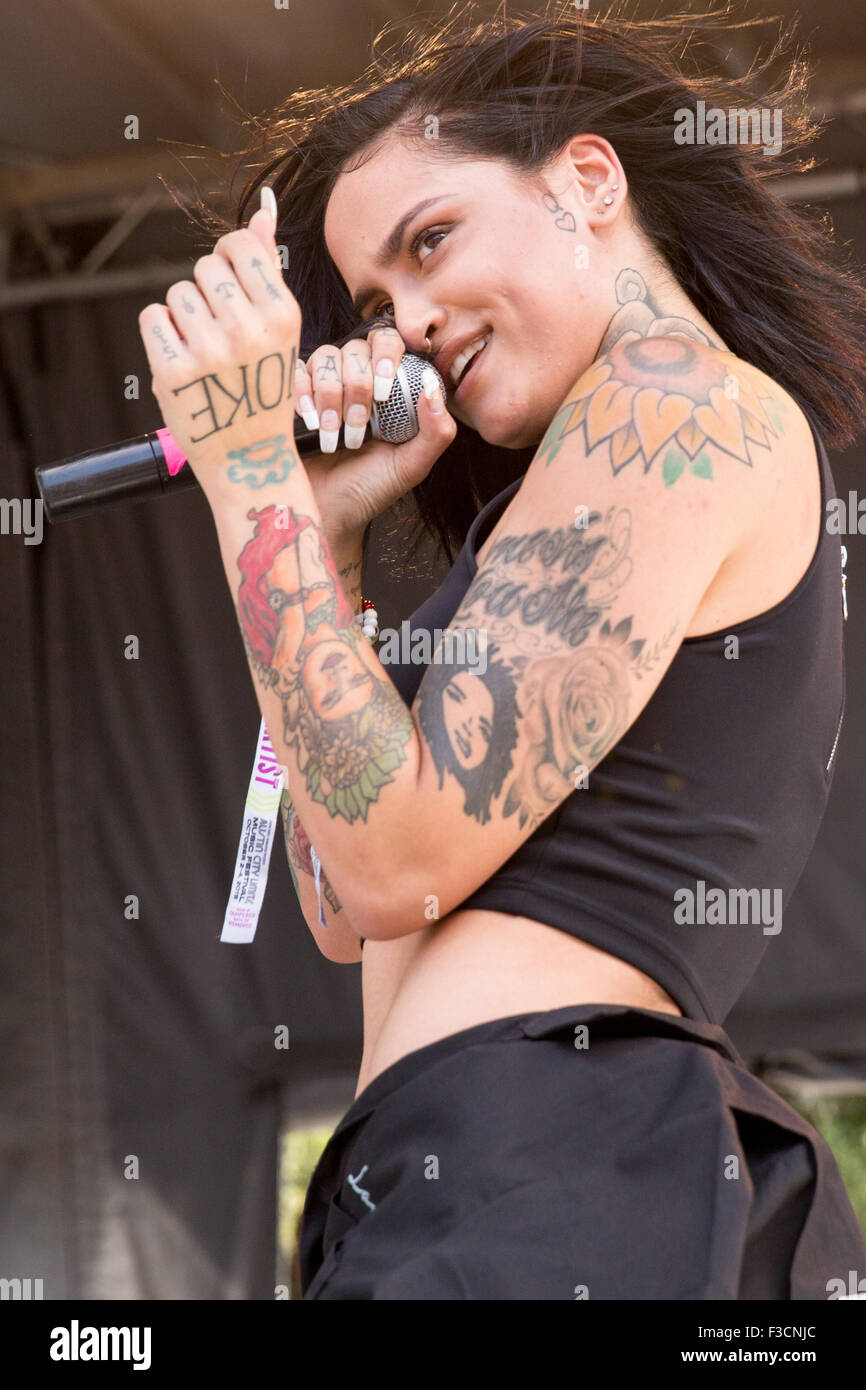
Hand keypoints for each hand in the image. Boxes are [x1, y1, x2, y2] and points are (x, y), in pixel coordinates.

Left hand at [138, 199, 300, 494]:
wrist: (249, 457)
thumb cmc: (264, 387)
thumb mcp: (279, 328)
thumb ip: (266, 265)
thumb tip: (265, 207)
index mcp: (282, 314)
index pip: (239, 245)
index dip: (229, 260)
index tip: (232, 287)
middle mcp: (248, 329)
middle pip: (205, 268)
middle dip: (207, 293)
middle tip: (221, 332)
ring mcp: (209, 351)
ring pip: (177, 293)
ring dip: (183, 316)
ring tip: (204, 351)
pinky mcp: (173, 370)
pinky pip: (153, 318)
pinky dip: (161, 334)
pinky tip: (182, 359)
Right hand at [294, 323, 457, 542]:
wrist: (327, 512)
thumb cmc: (370, 489)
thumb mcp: (411, 465)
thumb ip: (436, 432)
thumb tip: (433, 386)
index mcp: (387, 388)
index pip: (388, 343)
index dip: (386, 356)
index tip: (383, 393)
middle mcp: (355, 379)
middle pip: (355, 349)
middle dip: (357, 386)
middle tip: (357, 428)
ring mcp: (321, 385)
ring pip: (324, 357)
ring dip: (329, 394)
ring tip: (332, 435)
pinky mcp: (291, 395)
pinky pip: (294, 371)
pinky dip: (302, 392)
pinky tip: (309, 421)